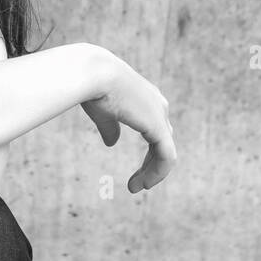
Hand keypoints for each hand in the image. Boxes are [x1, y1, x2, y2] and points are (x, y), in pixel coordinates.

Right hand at [79, 47, 176, 192]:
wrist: (93, 73)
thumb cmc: (93, 87)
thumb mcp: (103, 111)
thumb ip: (110, 127)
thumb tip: (112, 143)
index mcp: (146, 97)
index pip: (155, 129)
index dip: (149, 154)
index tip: (135, 172)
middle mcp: (157, 104)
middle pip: (162, 141)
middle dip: (151, 164)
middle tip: (136, 184)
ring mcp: (160, 114)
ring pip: (166, 152)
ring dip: (152, 173)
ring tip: (136, 187)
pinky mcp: (158, 126)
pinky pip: (166, 157)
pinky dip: (157, 173)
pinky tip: (143, 184)